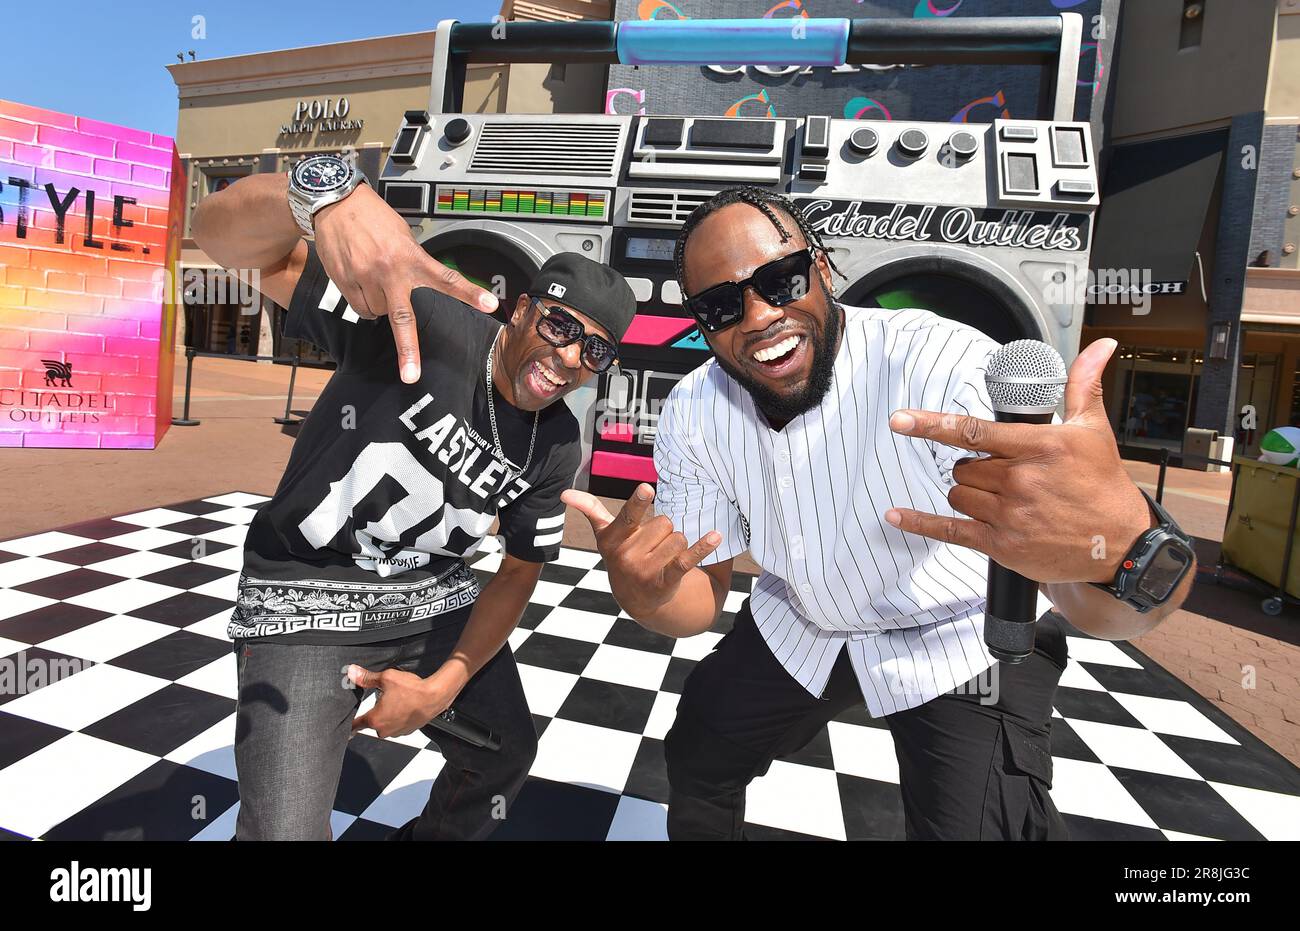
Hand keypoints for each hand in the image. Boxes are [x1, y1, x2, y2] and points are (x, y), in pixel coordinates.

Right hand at [313, 183, 498, 382]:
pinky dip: (363, 301)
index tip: (490, 305)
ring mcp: (365, 278)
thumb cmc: (373, 217)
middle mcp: (389, 271)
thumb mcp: (403, 235)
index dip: (469, 294)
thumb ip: (413, 260)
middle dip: (408, 350)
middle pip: (402, 318)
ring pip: (376, 313)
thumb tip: (422, 280)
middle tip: (411, 376)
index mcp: (410, 257)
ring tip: (376, 278)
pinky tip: (361, 280)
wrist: (335, 202)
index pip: (446, 279)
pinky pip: (358, 306)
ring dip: (380, 305)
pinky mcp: (344, 282)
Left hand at [348, 664, 463, 738]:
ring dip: (387, 715)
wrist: (435, 696)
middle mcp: (384, 729)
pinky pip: (397, 725)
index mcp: (375, 719)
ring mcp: (397, 732)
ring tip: (396, 701)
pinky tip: (404, 705)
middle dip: (375, 712)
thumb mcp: (386, 678)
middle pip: (372, 722)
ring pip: (386, 724)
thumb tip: (352, 672)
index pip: (356, 726)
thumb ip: (367, 678)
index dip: (350, 726)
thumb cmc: (412, 689)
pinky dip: (398, 717)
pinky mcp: (408, 730)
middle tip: (382, 699)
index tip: (346, 730)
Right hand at [561, 484, 720, 617]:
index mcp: (613, 539)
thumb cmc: (623, 554)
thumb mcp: (606, 534)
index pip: (629, 516)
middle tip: (655, 544)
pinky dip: (703, 547)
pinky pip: (687, 559)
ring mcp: (645, 571)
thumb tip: (565, 493)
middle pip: (663, 523)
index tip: (647, 488)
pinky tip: (715, 536)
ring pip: (677, 538)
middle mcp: (626, 556)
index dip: (638, 502)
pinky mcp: (665, 582)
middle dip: (665, 530)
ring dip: (678, 542)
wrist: (635, 599)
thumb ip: (590, 510)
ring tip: (666, 554)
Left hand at [884, 338, 1152, 584]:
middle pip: (963, 465)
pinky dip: (920, 524)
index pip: (973, 432)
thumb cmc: (1103, 486)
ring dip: (967, 491)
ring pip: (957, 493)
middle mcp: (1019, 481)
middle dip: (973, 465)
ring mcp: (1008, 515)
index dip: (932, 424)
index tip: (901, 419)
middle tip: (1002, 472)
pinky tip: (896, 516)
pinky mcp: (1001, 545)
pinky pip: (950, 531)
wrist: (1122, 545)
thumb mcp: (1094, 431)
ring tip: (1000, 495)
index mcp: (1038, 448)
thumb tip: (1099, 346)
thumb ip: (1082, 386)